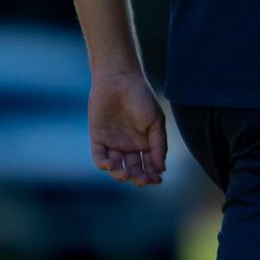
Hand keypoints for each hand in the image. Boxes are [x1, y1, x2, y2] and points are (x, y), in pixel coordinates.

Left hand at [90, 71, 167, 185]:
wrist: (119, 79)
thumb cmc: (141, 98)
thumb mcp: (156, 122)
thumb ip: (159, 145)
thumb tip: (161, 169)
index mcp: (145, 143)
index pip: (149, 166)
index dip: (152, 175)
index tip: (156, 180)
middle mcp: (129, 146)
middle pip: (133, 170)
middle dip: (138, 178)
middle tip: (142, 180)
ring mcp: (113, 143)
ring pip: (116, 167)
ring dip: (120, 174)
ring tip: (125, 174)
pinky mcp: (98, 138)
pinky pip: (99, 156)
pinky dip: (103, 164)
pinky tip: (109, 166)